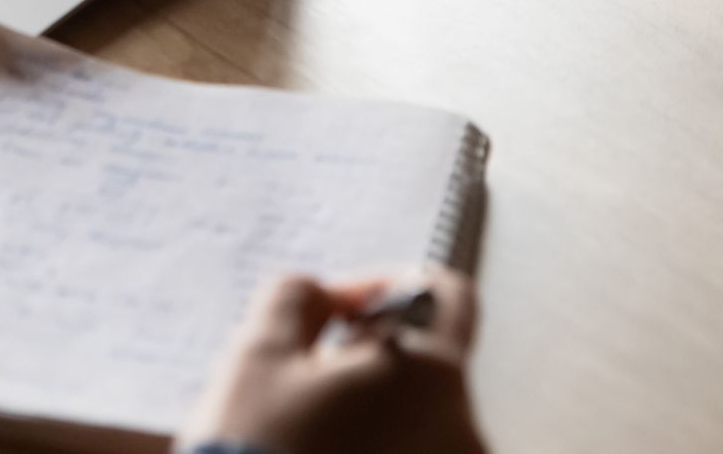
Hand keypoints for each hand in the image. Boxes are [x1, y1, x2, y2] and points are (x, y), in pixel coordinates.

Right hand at [179, 269, 484, 453]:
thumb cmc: (261, 452)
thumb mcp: (259, 351)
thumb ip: (302, 296)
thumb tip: (332, 297)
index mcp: (432, 374)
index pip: (449, 296)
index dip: (394, 286)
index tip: (355, 306)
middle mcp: (463, 429)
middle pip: (424, 364)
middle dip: (368, 361)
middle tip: (308, 381)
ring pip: (415, 418)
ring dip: (369, 412)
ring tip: (309, 433)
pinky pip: (412, 452)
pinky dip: (376, 448)